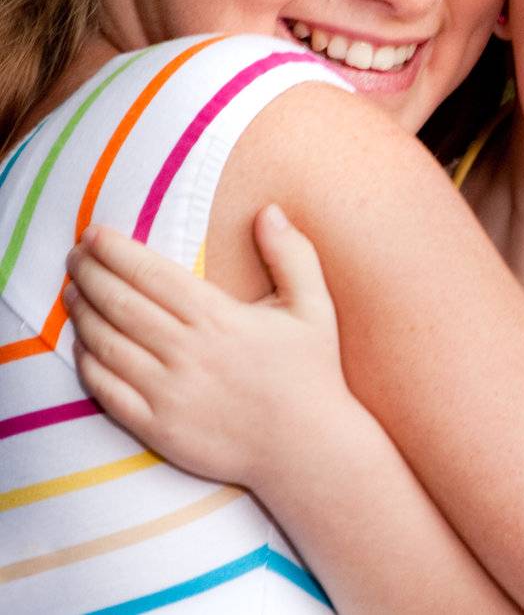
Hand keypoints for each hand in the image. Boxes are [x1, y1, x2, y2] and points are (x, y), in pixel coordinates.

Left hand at [66, 204, 355, 489]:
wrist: (307, 448)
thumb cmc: (311, 372)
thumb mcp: (314, 306)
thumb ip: (292, 254)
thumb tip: (269, 211)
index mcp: (220, 318)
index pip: (151, 274)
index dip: (115, 251)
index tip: (95, 234)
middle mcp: (187, 353)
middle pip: (119, 303)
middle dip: (89, 273)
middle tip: (75, 255)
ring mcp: (168, 393)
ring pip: (106, 344)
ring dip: (82, 313)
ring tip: (73, 292)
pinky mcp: (157, 428)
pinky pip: (106, 390)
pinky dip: (87, 362)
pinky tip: (84, 344)